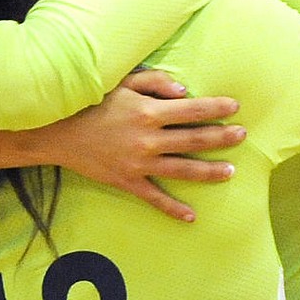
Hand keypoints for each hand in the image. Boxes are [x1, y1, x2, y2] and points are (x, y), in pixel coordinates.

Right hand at [42, 70, 244, 221]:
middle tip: (242, 136)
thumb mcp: (121, 82)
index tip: (235, 107)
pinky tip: (192, 217)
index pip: (192, 109)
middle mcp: (148, 139)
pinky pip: (155, 198)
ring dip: (209, 172)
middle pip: (194, 140)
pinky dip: (173, 209)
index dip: (217, 108)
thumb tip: (185, 92)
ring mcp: (138, 163)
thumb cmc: (90, 102)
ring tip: (230, 172)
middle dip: (222, 138)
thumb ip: (155, 82)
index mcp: (148, 111)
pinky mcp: (127, 181)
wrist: (57, 132)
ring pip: (182, 169)